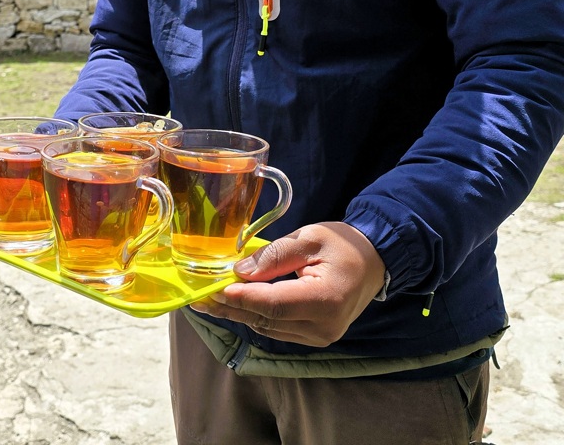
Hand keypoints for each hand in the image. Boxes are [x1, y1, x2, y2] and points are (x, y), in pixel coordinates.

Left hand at [190, 222, 386, 347]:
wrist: (374, 261)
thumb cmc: (343, 244)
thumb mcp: (310, 237)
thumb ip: (276, 255)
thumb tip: (240, 271)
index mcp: (326, 299)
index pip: (275, 304)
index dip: (243, 298)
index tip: (215, 290)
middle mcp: (323, 326)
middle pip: (267, 319)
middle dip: (231, 307)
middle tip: (200, 297)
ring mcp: (320, 336)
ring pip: (269, 328)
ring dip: (238, 314)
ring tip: (209, 301)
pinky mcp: (315, 337)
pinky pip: (278, 329)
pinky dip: (255, 316)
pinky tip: (234, 305)